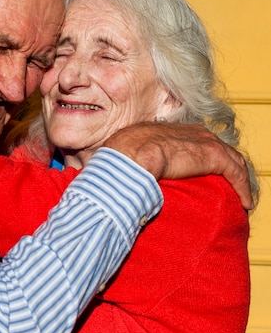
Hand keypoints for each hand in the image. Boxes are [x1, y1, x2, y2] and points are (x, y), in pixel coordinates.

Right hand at [104, 121, 252, 208]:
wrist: (124, 164)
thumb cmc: (111, 167)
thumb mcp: (112, 163)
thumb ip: (113, 168)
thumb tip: (87, 175)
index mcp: (158, 133)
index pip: (186, 141)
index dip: (196, 158)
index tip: (200, 177)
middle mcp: (181, 132)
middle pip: (210, 145)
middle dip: (223, 165)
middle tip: (229, 187)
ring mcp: (196, 141)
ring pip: (227, 156)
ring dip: (237, 177)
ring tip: (242, 197)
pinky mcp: (208, 154)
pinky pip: (233, 168)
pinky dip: (242, 184)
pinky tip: (246, 201)